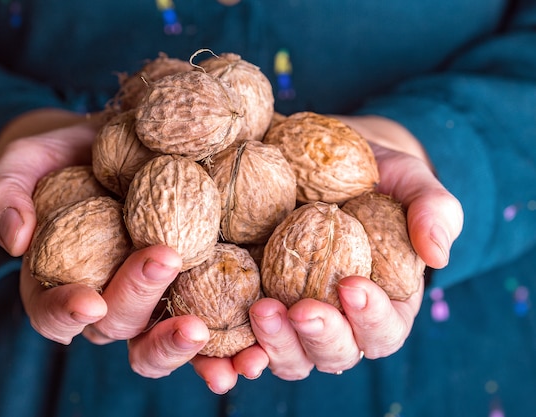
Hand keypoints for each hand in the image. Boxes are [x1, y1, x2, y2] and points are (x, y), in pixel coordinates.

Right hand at [0, 108, 213, 384]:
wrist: (107, 145)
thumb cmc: (57, 159)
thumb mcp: (21, 164)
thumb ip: (2, 195)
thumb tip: (16, 236)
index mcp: (59, 283)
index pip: (53, 310)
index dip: (67, 312)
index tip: (90, 301)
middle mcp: (107, 300)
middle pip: (121, 323)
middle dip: (140, 299)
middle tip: (163, 258)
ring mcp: (153, 297)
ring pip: (167, 335)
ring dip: (195, 346)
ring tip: (230, 347)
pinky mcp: (193, 282)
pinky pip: (213, 316)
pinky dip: (235, 337)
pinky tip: (260, 345)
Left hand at [199, 115, 463, 382]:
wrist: (319, 158)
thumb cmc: (374, 173)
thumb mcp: (409, 180)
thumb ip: (433, 210)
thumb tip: (439, 255)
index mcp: (379, 302)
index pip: (383, 329)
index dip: (371, 318)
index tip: (353, 285)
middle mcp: (335, 319)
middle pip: (332, 353)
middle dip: (319, 337)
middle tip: (302, 309)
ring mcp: (290, 315)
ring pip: (286, 355)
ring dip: (274, 345)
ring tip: (260, 310)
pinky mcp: (250, 300)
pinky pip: (238, 336)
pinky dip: (228, 346)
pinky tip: (210, 330)